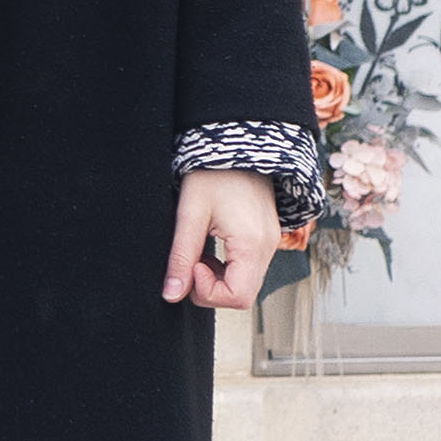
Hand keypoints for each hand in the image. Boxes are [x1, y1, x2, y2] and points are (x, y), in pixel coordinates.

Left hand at [162, 169, 283, 312]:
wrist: (235, 142)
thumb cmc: (213, 172)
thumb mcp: (190, 213)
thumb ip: (181, 256)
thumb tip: (171, 294)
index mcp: (252, 244)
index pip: (237, 298)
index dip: (207, 291)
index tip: (191, 263)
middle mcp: (268, 247)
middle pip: (243, 295)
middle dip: (211, 288)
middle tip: (192, 260)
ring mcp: (269, 242)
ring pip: (245, 283)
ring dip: (217, 277)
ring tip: (200, 249)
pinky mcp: (265, 237)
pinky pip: (248, 268)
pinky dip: (227, 267)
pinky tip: (211, 246)